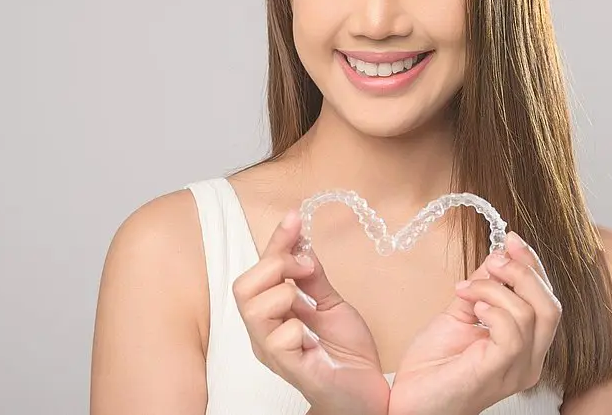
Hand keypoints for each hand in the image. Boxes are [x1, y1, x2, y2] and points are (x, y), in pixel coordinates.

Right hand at [232, 209, 389, 414]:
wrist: (369, 394)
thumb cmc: (346, 356)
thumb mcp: (331, 304)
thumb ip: (313, 277)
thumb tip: (300, 240)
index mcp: (271, 314)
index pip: (260, 268)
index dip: (277, 240)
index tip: (294, 217)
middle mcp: (264, 333)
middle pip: (242, 287)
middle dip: (276, 266)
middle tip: (307, 270)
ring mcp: (273, 352)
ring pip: (252, 310)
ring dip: (284, 294)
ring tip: (306, 304)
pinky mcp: (290, 370)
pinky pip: (277, 341)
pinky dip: (296, 328)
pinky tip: (312, 337)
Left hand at [387, 231, 561, 414]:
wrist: (411, 402)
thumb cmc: (434, 367)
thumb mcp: (459, 315)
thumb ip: (480, 289)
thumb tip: (495, 257)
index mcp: (525, 346)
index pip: (547, 301)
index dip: (533, 266)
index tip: (511, 239)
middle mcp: (529, 360)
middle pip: (551, 306)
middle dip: (523, 271)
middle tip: (492, 259)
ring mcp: (517, 369)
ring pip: (533, 314)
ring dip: (495, 289)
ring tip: (466, 290)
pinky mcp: (497, 372)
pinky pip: (513, 333)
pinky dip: (493, 309)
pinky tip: (472, 308)